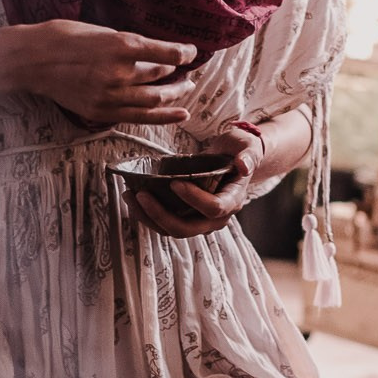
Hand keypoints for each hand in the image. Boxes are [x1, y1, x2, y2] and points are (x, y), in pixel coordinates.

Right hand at [7, 20, 197, 128]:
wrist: (32, 60)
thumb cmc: (64, 37)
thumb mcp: (101, 30)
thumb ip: (128, 44)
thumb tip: (154, 53)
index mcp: (121, 45)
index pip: (167, 52)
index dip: (185, 53)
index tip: (192, 53)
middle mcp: (119, 72)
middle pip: (161, 77)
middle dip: (179, 75)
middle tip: (188, 74)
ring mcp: (110, 95)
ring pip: (154, 100)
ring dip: (174, 96)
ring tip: (185, 91)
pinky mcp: (101, 112)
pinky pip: (138, 117)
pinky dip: (162, 116)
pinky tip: (178, 114)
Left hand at [132, 122, 263, 239]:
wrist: (234, 160)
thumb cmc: (239, 150)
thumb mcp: (247, 146)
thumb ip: (247, 155)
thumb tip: (243, 166)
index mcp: (232, 200)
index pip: (213, 208)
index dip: (193, 199)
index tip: (174, 182)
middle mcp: (217, 218)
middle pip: (187, 228)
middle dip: (161, 215)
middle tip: (140, 194)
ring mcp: (200, 222)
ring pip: (172, 230)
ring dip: (148, 217)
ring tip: (129, 196)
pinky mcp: (186, 218)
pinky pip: (165, 224)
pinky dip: (147, 215)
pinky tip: (132, 199)